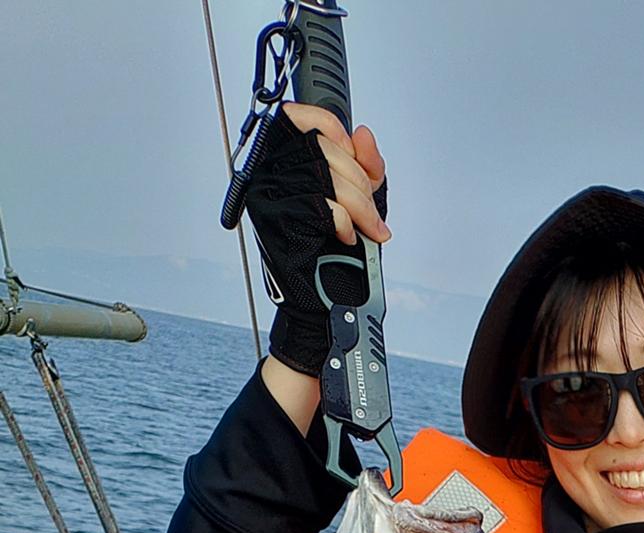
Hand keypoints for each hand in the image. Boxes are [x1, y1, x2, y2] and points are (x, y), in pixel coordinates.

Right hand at [246, 103, 388, 386]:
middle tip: (371, 213)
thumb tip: (363, 135)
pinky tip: (345, 237)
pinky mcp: (276, 220)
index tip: (354, 154)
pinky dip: (345, 223)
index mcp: (281, 160)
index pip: (301, 115)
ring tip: (368, 229)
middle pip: (323, 148)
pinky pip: (324, 205)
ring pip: (327, 176)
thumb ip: (363, 165)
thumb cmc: (336, 253)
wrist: (323, 303)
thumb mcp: (358, 201)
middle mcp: (268, 172)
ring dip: (360, 206)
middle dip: (360, 181)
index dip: (333, 128)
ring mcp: (269, 195)